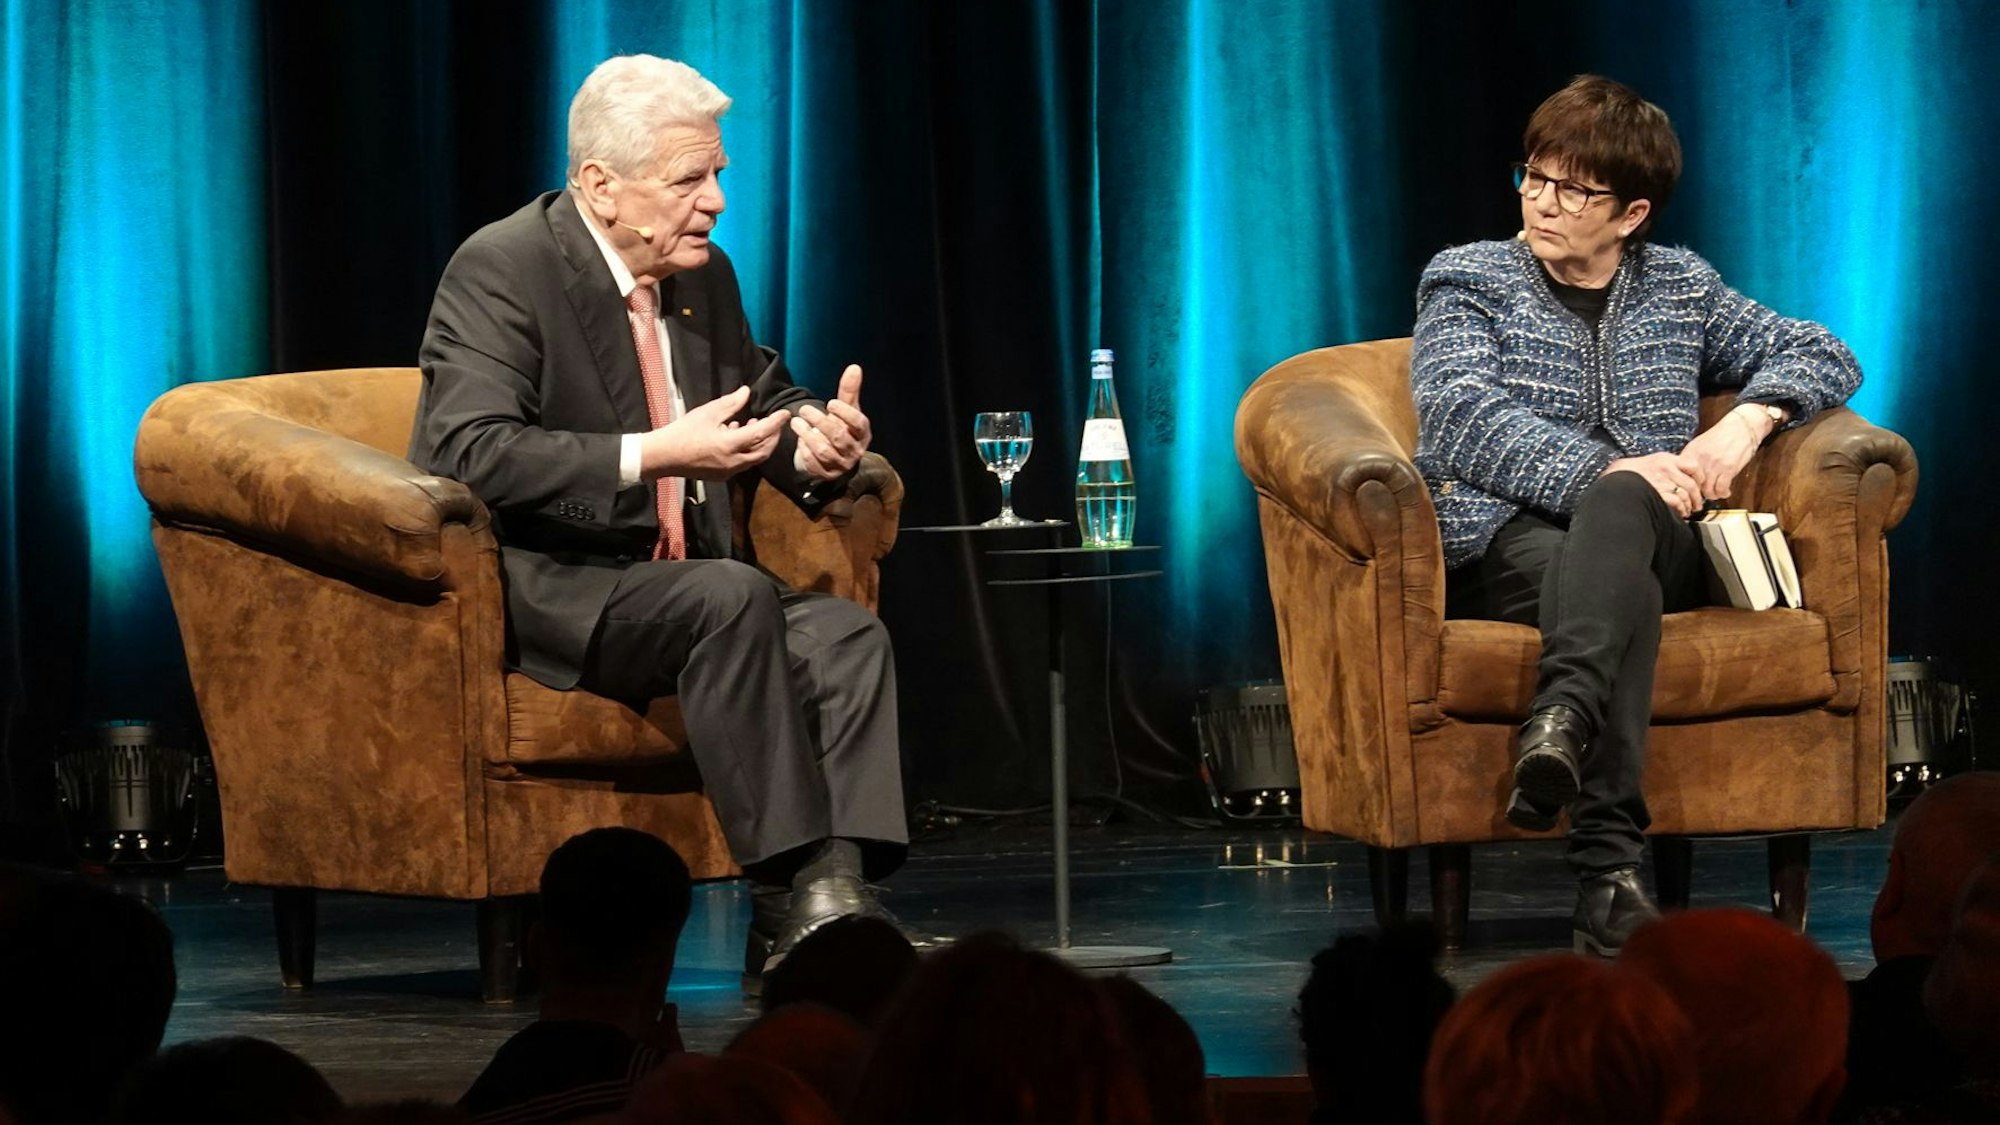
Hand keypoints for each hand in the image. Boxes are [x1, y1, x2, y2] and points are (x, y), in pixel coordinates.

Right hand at [637, 385, 790, 479]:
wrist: (664, 456)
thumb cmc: (683, 432)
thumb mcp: (708, 413)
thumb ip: (730, 403)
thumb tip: (747, 392)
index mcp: (730, 445)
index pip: (761, 433)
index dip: (775, 423)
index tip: (785, 413)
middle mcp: (733, 462)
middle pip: (764, 452)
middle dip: (773, 437)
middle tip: (774, 422)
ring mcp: (728, 471)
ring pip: (754, 459)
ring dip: (759, 443)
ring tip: (753, 424)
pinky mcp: (721, 475)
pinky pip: (742, 463)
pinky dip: (746, 450)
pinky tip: (736, 435)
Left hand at [791, 364, 872, 480]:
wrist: (835, 454)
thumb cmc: (843, 426)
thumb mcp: (847, 409)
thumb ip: (849, 390)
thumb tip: (855, 367)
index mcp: (863, 434)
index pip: (859, 424)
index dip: (845, 414)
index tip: (830, 403)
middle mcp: (855, 451)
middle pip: (838, 437)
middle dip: (820, 422)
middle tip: (803, 410)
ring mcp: (841, 464)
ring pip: (824, 451)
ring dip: (808, 435)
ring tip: (796, 422)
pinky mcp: (826, 474)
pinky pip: (814, 464)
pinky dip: (805, 451)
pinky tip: (799, 440)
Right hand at [1602, 452, 1704, 517]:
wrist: (1614, 479)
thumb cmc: (1628, 472)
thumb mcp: (1650, 461)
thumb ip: (1666, 466)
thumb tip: (1679, 475)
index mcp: (1666, 459)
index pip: (1693, 466)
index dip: (1699, 478)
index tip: (1699, 485)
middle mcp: (1667, 469)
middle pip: (1692, 484)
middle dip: (1697, 497)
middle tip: (1697, 504)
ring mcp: (1663, 482)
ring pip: (1686, 494)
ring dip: (1689, 505)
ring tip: (1687, 510)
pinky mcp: (1658, 494)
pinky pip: (1678, 502)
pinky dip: (1681, 509)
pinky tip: (1680, 512)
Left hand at [1676, 405, 1770, 500]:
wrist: (1740, 427)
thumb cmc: (1720, 436)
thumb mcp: (1699, 444)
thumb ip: (1690, 459)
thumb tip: (1683, 476)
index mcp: (1690, 453)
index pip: (1681, 477)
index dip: (1685, 487)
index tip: (1689, 492)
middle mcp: (1699, 459)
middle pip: (1694, 486)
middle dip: (1698, 494)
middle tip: (1703, 496)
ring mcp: (1713, 464)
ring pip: (1708, 490)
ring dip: (1712, 495)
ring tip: (1715, 493)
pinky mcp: (1728, 468)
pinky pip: (1721, 488)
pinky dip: (1722, 493)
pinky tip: (1725, 492)